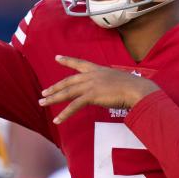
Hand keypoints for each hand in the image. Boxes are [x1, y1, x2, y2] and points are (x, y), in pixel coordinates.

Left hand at [39, 55, 159, 123]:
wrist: (136, 89)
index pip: (79, 64)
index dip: (67, 60)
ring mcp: (90, 85)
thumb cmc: (133, 87)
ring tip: (42, 103)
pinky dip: (64, 114)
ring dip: (53, 98)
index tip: (56, 57)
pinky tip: (57, 120)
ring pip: (67, 92)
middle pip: (68, 81)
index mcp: (98, 70)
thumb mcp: (119, 81)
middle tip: (43, 92)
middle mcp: (92, 75)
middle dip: (54, 87)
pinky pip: (74, 106)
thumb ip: (110, 84)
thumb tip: (110, 90)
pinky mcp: (91, 96)